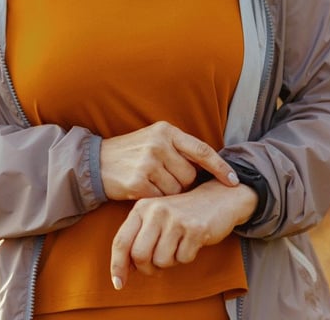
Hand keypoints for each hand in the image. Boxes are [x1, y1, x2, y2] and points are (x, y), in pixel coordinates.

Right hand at [100, 121, 237, 199]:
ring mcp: (147, 162)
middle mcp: (158, 144)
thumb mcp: (154, 140)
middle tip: (164, 178)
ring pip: (177, 189)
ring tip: (151, 182)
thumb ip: (179, 149)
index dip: (220, 167)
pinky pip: (162, 199)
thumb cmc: (131, 153)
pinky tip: (143, 190)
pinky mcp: (138, 181)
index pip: (201, 149)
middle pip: (190, 175)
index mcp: (165, 131)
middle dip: (182, 182)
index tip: (234, 181)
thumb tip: (212, 168)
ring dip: (169, 193)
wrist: (95, 162)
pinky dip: (156, 199)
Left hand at [109, 180, 257, 288]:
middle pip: (139, 255)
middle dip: (146, 268)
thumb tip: (123, 269)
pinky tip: (190, 243)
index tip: (118, 284)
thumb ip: (138, 239)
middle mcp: (155, 211)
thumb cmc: (181, 215)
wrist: (217, 198)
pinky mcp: (195, 229)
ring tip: (176, 248)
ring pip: (161, 261)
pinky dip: (186, 257)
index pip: (121, 241)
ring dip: (169, 262)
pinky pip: (183, 259)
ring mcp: (175, 219)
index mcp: (141, 208)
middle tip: (156, 267)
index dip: (117, 265)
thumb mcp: (155, 219)